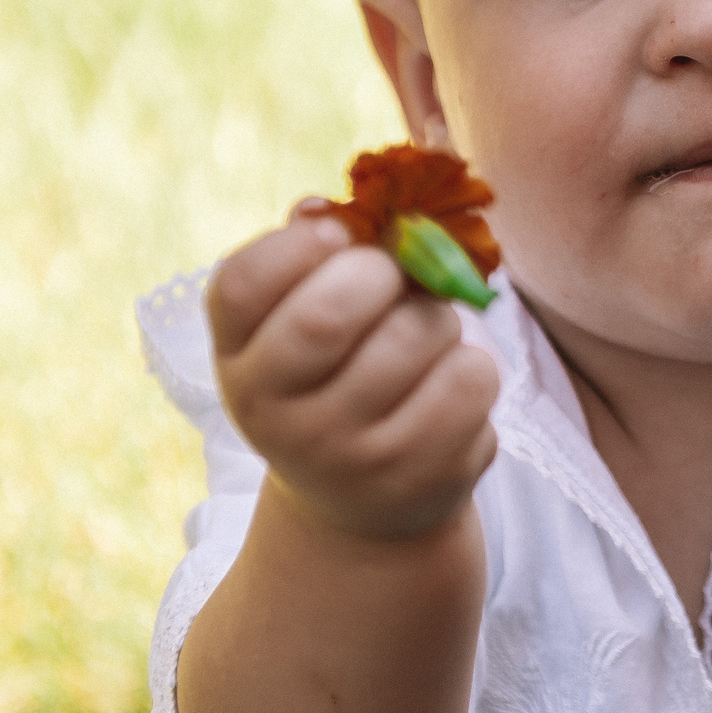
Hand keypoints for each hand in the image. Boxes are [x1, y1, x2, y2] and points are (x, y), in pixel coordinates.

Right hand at [207, 205, 500, 539]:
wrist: (363, 503)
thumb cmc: (334, 379)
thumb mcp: (297, 325)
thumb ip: (310, 256)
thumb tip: (321, 209)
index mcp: (238, 362)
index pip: (241, 287)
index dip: (296, 245)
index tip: (339, 235)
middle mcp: (276, 418)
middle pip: (326, 316)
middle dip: (379, 272)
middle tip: (393, 276)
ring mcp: (346, 457)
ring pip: (415, 336)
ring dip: (435, 317)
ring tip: (422, 339)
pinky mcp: (417, 477)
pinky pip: (469, 379)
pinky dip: (473, 365)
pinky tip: (448, 387)